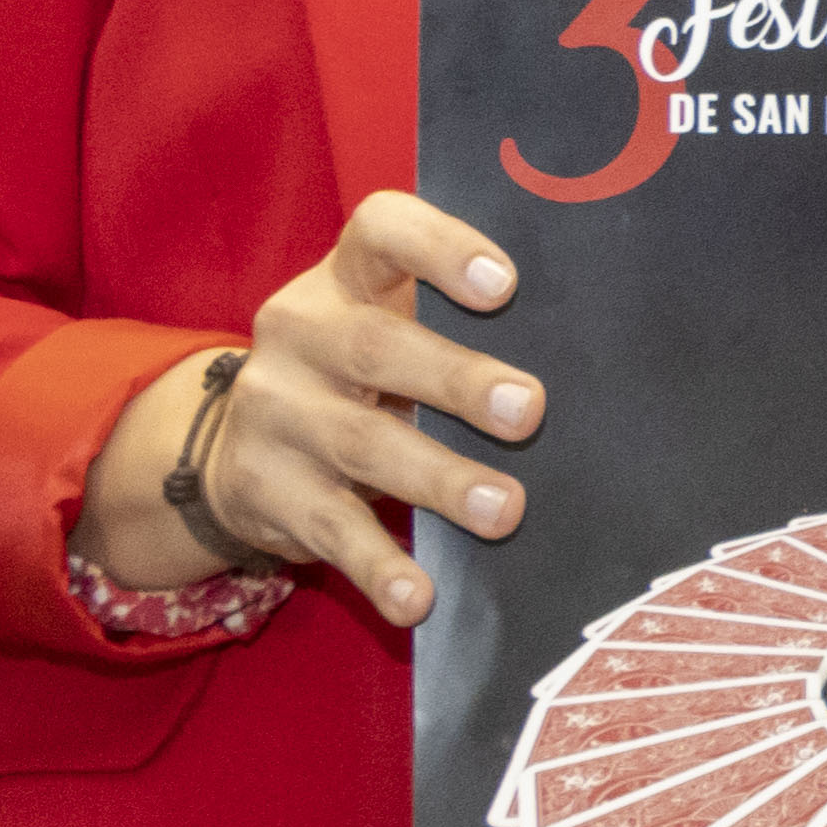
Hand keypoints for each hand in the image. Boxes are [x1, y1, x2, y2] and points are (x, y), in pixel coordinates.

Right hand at [89, 192, 540, 627]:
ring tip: (504, 509)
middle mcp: (300, 333)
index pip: (381, 229)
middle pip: (376, 347)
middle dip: (457, 379)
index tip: (505, 284)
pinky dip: (379, 568)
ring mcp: (276, 413)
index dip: (440, 248)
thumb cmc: (360, 374)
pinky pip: (330, 532)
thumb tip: (589, 353)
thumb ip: (459, 326)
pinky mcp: (266, 491)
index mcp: (344, 277)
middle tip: (530, 410)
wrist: (237, 447)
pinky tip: (419, 597)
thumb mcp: (390, 326)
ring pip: (361, 443)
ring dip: (439, 479)